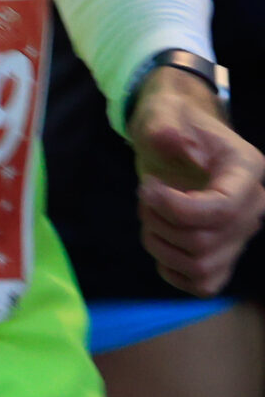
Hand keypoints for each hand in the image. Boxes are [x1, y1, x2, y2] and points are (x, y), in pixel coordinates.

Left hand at [129, 70, 264, 295]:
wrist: (175, 136)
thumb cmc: (171, 122)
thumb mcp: (161, 112)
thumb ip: (164, 124)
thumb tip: (172, 140)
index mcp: (246, 170)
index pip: (221, 209)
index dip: (174, 207)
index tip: (147, 186)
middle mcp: (253, 206)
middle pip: (205, 242)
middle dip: (159, 223)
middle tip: (144, 196)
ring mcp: (240, 234)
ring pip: (201, 267)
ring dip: (160, 246)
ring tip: (150, 216)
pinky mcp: (222, 253)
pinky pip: (203, 284)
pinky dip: (173, 272)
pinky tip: (161, 243)